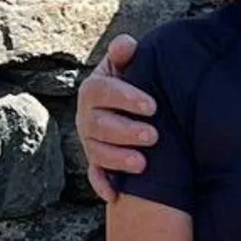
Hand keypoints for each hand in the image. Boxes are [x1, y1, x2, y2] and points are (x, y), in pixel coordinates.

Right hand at [77, 34, 157, 202]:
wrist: (135, 104)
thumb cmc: (136, 79)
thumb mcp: (129, 64)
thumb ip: (125, 53)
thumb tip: (126, 45)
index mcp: (94, 89)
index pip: (101, 91)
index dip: (125, 98)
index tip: (153, 106)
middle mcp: (87, 116)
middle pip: (98, 126)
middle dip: (125, 132)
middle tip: (153, 136)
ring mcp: (91, 140)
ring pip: (97, 152)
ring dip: (117, 159)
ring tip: (142, 163)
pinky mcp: (97, 161)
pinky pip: (95, 175)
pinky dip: (102, 185)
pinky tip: (115, 195)